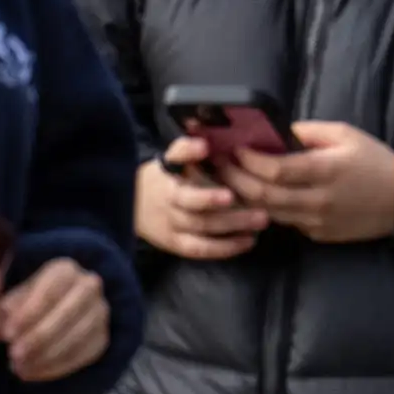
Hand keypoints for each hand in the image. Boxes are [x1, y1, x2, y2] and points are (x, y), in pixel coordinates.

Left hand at [2, 257, 109, 383]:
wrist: (65, 306)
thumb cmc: (34, 298)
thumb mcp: (20, 294)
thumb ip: (12, 303)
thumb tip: (3, 315)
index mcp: (65, 270)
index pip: (47, 293)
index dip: (26, 316)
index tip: (6, 335)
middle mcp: (89, 287)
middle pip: (65, 316)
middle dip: (37, 338)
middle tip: (13, 355)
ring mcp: (100, 313)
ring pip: (75, 338)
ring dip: (45, 356)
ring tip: (19, 368)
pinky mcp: (102, 338)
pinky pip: (80, 356)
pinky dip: (54, 368)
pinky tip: (33, 373)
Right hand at [135, 137, 269, 259]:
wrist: (131, 205)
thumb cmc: (159, 179)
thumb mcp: (166, 160)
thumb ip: (184, 150)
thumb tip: (203, 143)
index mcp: (168, 185)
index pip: (185, 190)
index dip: (204, 193)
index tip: (228, 192)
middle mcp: (171, 209)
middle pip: (200, 215)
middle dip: (232, 215)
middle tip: (262, 213)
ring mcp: (173, 229)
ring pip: (204, 231)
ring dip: (233, 228)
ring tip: (260, 222)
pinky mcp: (177, 245)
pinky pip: (201, 250)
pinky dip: (224, 248)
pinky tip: (248, 242)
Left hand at [225, 120, 393, 244]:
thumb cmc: (374, 162)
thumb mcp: (345, 135)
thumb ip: (309, 132)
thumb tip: (275, 131)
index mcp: (325, 170)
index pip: (275, 170)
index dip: (248, 160)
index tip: (234, 149)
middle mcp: (317, 200)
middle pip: (263, 195)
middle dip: (235, 179)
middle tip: (220, 166)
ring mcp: (316, 222)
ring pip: (268, 213)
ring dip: (244, 198)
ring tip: (228, 181)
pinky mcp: (317, 235)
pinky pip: (284, 223)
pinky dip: (266, 210)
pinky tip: (254, 197)